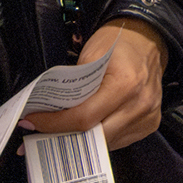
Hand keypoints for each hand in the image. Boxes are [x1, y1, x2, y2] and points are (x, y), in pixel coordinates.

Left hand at [23, 19, 166, 148]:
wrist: (148, 39)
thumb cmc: (117, 43)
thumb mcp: (89, 55)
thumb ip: (73, 87)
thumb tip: (49, 111)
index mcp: (125, 85)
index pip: (84, 117)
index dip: (54, 124)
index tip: (32, 122)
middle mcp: (139, 105)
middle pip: (95, 137)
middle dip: (65, 137)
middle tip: (42, 133)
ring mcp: (147, 117)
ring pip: (106, 143)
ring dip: (82, 141)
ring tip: (62, 131)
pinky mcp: (149, 124)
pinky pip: (119, 141)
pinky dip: (100, 137)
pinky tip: (88, 128)